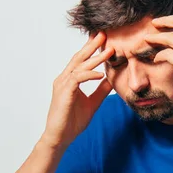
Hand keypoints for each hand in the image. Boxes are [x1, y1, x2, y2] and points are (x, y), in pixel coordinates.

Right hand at [40, 31, 114, 149]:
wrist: (60, 138)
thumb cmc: (72, 122)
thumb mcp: (93, 103)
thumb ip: (101, 91)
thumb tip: (111, 80)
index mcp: (70, 80)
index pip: (82, 61)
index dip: (92, 49)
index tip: (104, 40)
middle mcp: (64, 79)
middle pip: (79, 58)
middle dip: (92, 45)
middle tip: (104, 34)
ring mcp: (62, 85)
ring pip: (79, 66)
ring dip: (95, 58)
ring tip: (109, 51)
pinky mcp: (64, 93)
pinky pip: (77, 79)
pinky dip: (89, 75)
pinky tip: (101, 74)